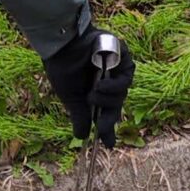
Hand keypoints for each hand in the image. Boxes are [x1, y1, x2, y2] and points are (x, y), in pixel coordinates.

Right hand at [42, 26, 134, 146]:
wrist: (63, 45)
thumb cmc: (63, 68)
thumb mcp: (71, 98)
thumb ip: (80, 116)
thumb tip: (81, 137)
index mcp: (94, 92)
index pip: (105, 113)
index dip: (107, 129)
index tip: (108, 145)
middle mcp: (108, 82)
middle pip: (116, 106)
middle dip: (108, 118)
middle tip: (101, 128)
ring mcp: (117, 71)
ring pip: (121, 95)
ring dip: (107, 99)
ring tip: (92, 95)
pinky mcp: (123, 58)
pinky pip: (126, 78)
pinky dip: (115, 86)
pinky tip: (101, 85)